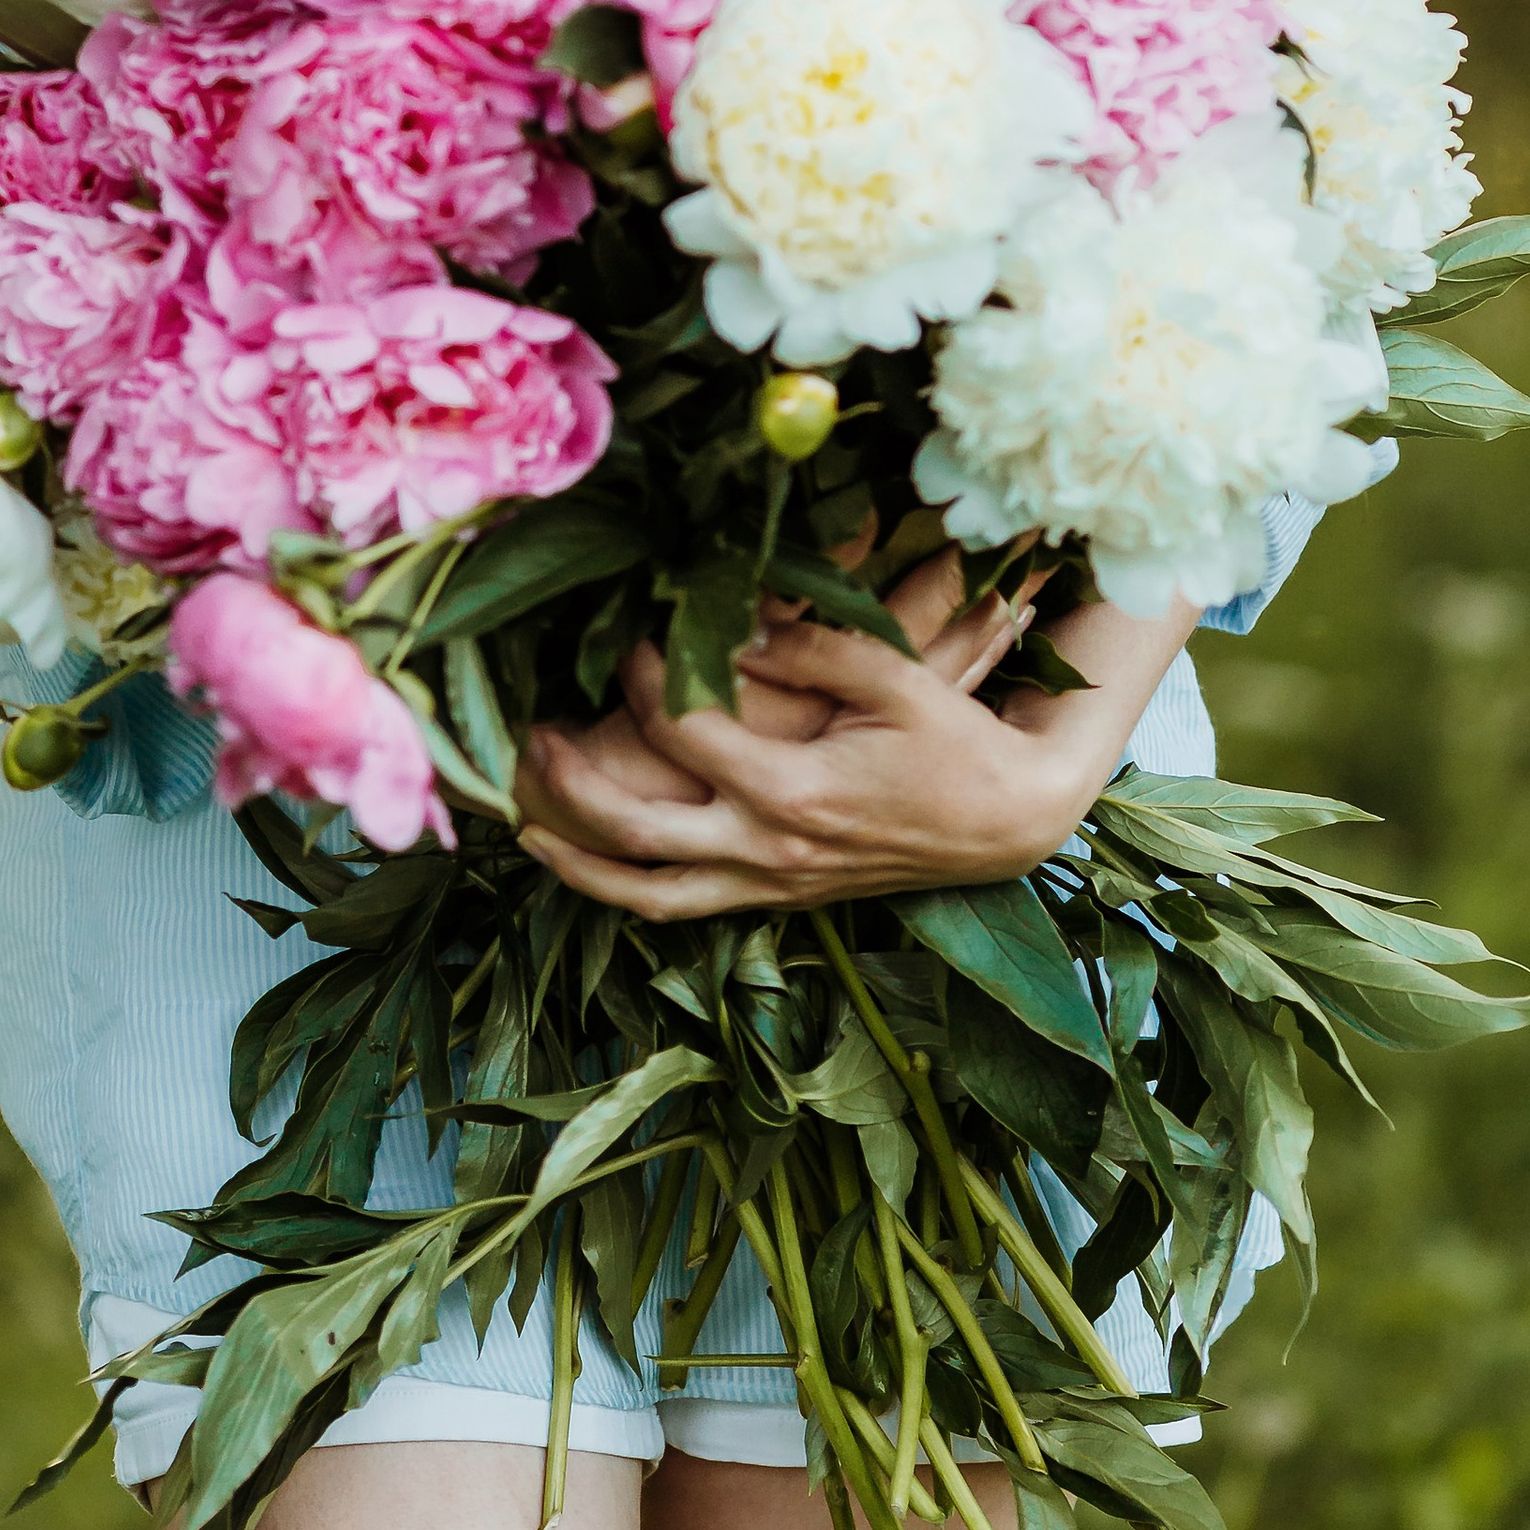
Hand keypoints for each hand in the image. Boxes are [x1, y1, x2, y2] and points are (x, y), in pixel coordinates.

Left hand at [516, 559, 1193, 918]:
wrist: (1007, 821)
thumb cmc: (955, 740)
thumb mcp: (895, 676)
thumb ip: (810, 647)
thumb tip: (729, 622)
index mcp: (794, 793)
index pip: (686, 732)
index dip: (645, 678)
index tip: (628, 636)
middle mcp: (771, 849)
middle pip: (639, 835)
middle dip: (570, 787)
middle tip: (526, 735)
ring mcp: (772, 883)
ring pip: (650, 895)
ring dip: (580, 864)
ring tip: (523, 826)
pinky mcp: (779, 896)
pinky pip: (684, 907)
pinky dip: (629, 890)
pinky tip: (593, 862)